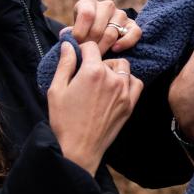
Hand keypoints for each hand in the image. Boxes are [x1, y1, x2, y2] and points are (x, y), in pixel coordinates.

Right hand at [46, 41, 142, 174]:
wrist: (80, 148)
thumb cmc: (64, 120)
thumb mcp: (57, 89)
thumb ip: (65, 64)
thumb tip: (68, 45)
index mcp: (93, 71)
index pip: (91, 46)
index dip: (82, 50)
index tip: (77, 58)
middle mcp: (112, 78)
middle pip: (107, 58)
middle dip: (96, 62)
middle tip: (85, 76)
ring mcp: (124, 92)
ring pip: (123, 68)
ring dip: (113, 69)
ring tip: (100, 81)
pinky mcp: (130, 105)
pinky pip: (136, 83)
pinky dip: (128, 81)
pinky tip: (116, 87)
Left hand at [69, 0, 140, 53]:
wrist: (97, 39)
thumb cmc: (82, 36)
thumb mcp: (72, 32)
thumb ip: (69, 34)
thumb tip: (67, 36)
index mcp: (88, 3)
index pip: (87, 14)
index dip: (80, 32)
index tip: (76, 45)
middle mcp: (106, 5)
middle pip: (98, 27)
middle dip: (91, 44)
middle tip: (86, 55)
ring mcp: (121, 14)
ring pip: (112, 32)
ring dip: (103, 47)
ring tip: (97, 56)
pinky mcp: (132, 25)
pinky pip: (134, 33)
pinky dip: (124, 43)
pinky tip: (115, 50)